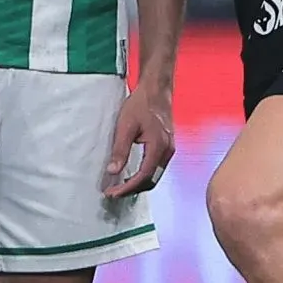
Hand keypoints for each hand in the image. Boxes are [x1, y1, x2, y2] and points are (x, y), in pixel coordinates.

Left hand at [104, 84, 175, 198]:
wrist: (156, 90)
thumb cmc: (141, 104)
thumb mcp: (126, 126)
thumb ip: (120, 150)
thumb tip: (113, 171)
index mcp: (159, 147)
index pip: (143, 176)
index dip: (127, 188)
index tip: (113, 193)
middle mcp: (167, 151)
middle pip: (151, 180)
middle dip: (132, 189)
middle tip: (113, 193)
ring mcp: (169, 149)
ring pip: (154, 175)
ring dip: (138, 184)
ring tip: (120, 187)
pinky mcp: (166, 146)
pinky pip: (156, 168)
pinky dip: (144, 175)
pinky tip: (131, 176)